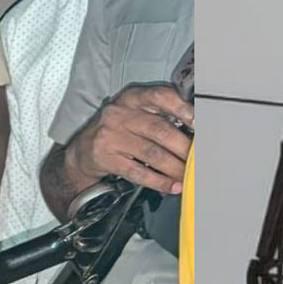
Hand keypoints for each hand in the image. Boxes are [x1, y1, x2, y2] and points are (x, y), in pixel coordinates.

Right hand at [65, 84, 192, 193]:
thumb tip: (196, 129)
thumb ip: (160, 114)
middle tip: (200, 158)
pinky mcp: (106, 159)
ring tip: (190, 175)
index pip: (159, 96)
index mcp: (131, 98)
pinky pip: (138, 172)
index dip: (181, 108)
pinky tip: (172, 186)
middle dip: (184, 147)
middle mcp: (119, 114)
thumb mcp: (133, 112)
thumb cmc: (117, 129)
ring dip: (175, 167)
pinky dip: (159, 181)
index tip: (199, 122)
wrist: (82, 150)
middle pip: (159, 129)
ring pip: (151, 153)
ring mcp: (111, 137)